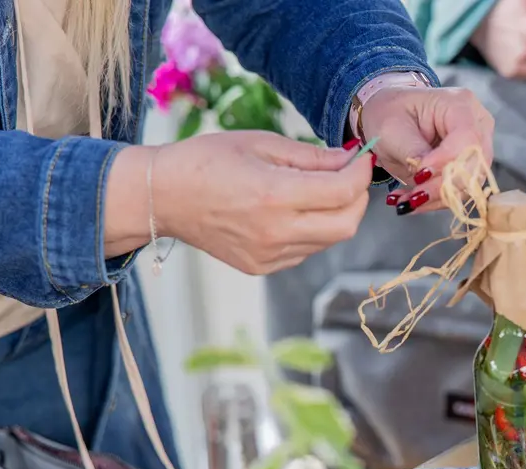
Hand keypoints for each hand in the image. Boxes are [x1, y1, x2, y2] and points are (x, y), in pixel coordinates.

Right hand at [126, 131, 374, 274]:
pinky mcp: (263, 267)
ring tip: (318, 191)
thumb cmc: (206, 161)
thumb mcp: (260, 143)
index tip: (362, 159)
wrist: (163, 198)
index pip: (342, 191)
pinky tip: (293, 211)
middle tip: (350, 177)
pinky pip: (306, 250)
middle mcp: (276, 231)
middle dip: (358, 199)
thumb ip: (311, 156)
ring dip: (336, 215)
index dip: (361, 174)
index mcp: (274, 195)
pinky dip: (313, 230)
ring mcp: (270, 255)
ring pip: (329, 240)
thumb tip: (349, 161)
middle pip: (347, 225)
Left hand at [357, 86, 494, 215]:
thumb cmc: (388, 114)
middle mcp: (478, 126)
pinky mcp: (471, 168)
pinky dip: (436, 201)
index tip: (419, 176)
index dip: (446, 162)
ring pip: (469, 185)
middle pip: (474, 166)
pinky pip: (461, 192)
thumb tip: (427, 177)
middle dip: (441, 188)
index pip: (467, 140)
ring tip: (407, 201)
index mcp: (460, 105)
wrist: (388, 118)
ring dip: (437, 198)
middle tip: (411, 199)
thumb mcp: (391, 129)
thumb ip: (412, 152)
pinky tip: (413, 200)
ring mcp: (478, 148)